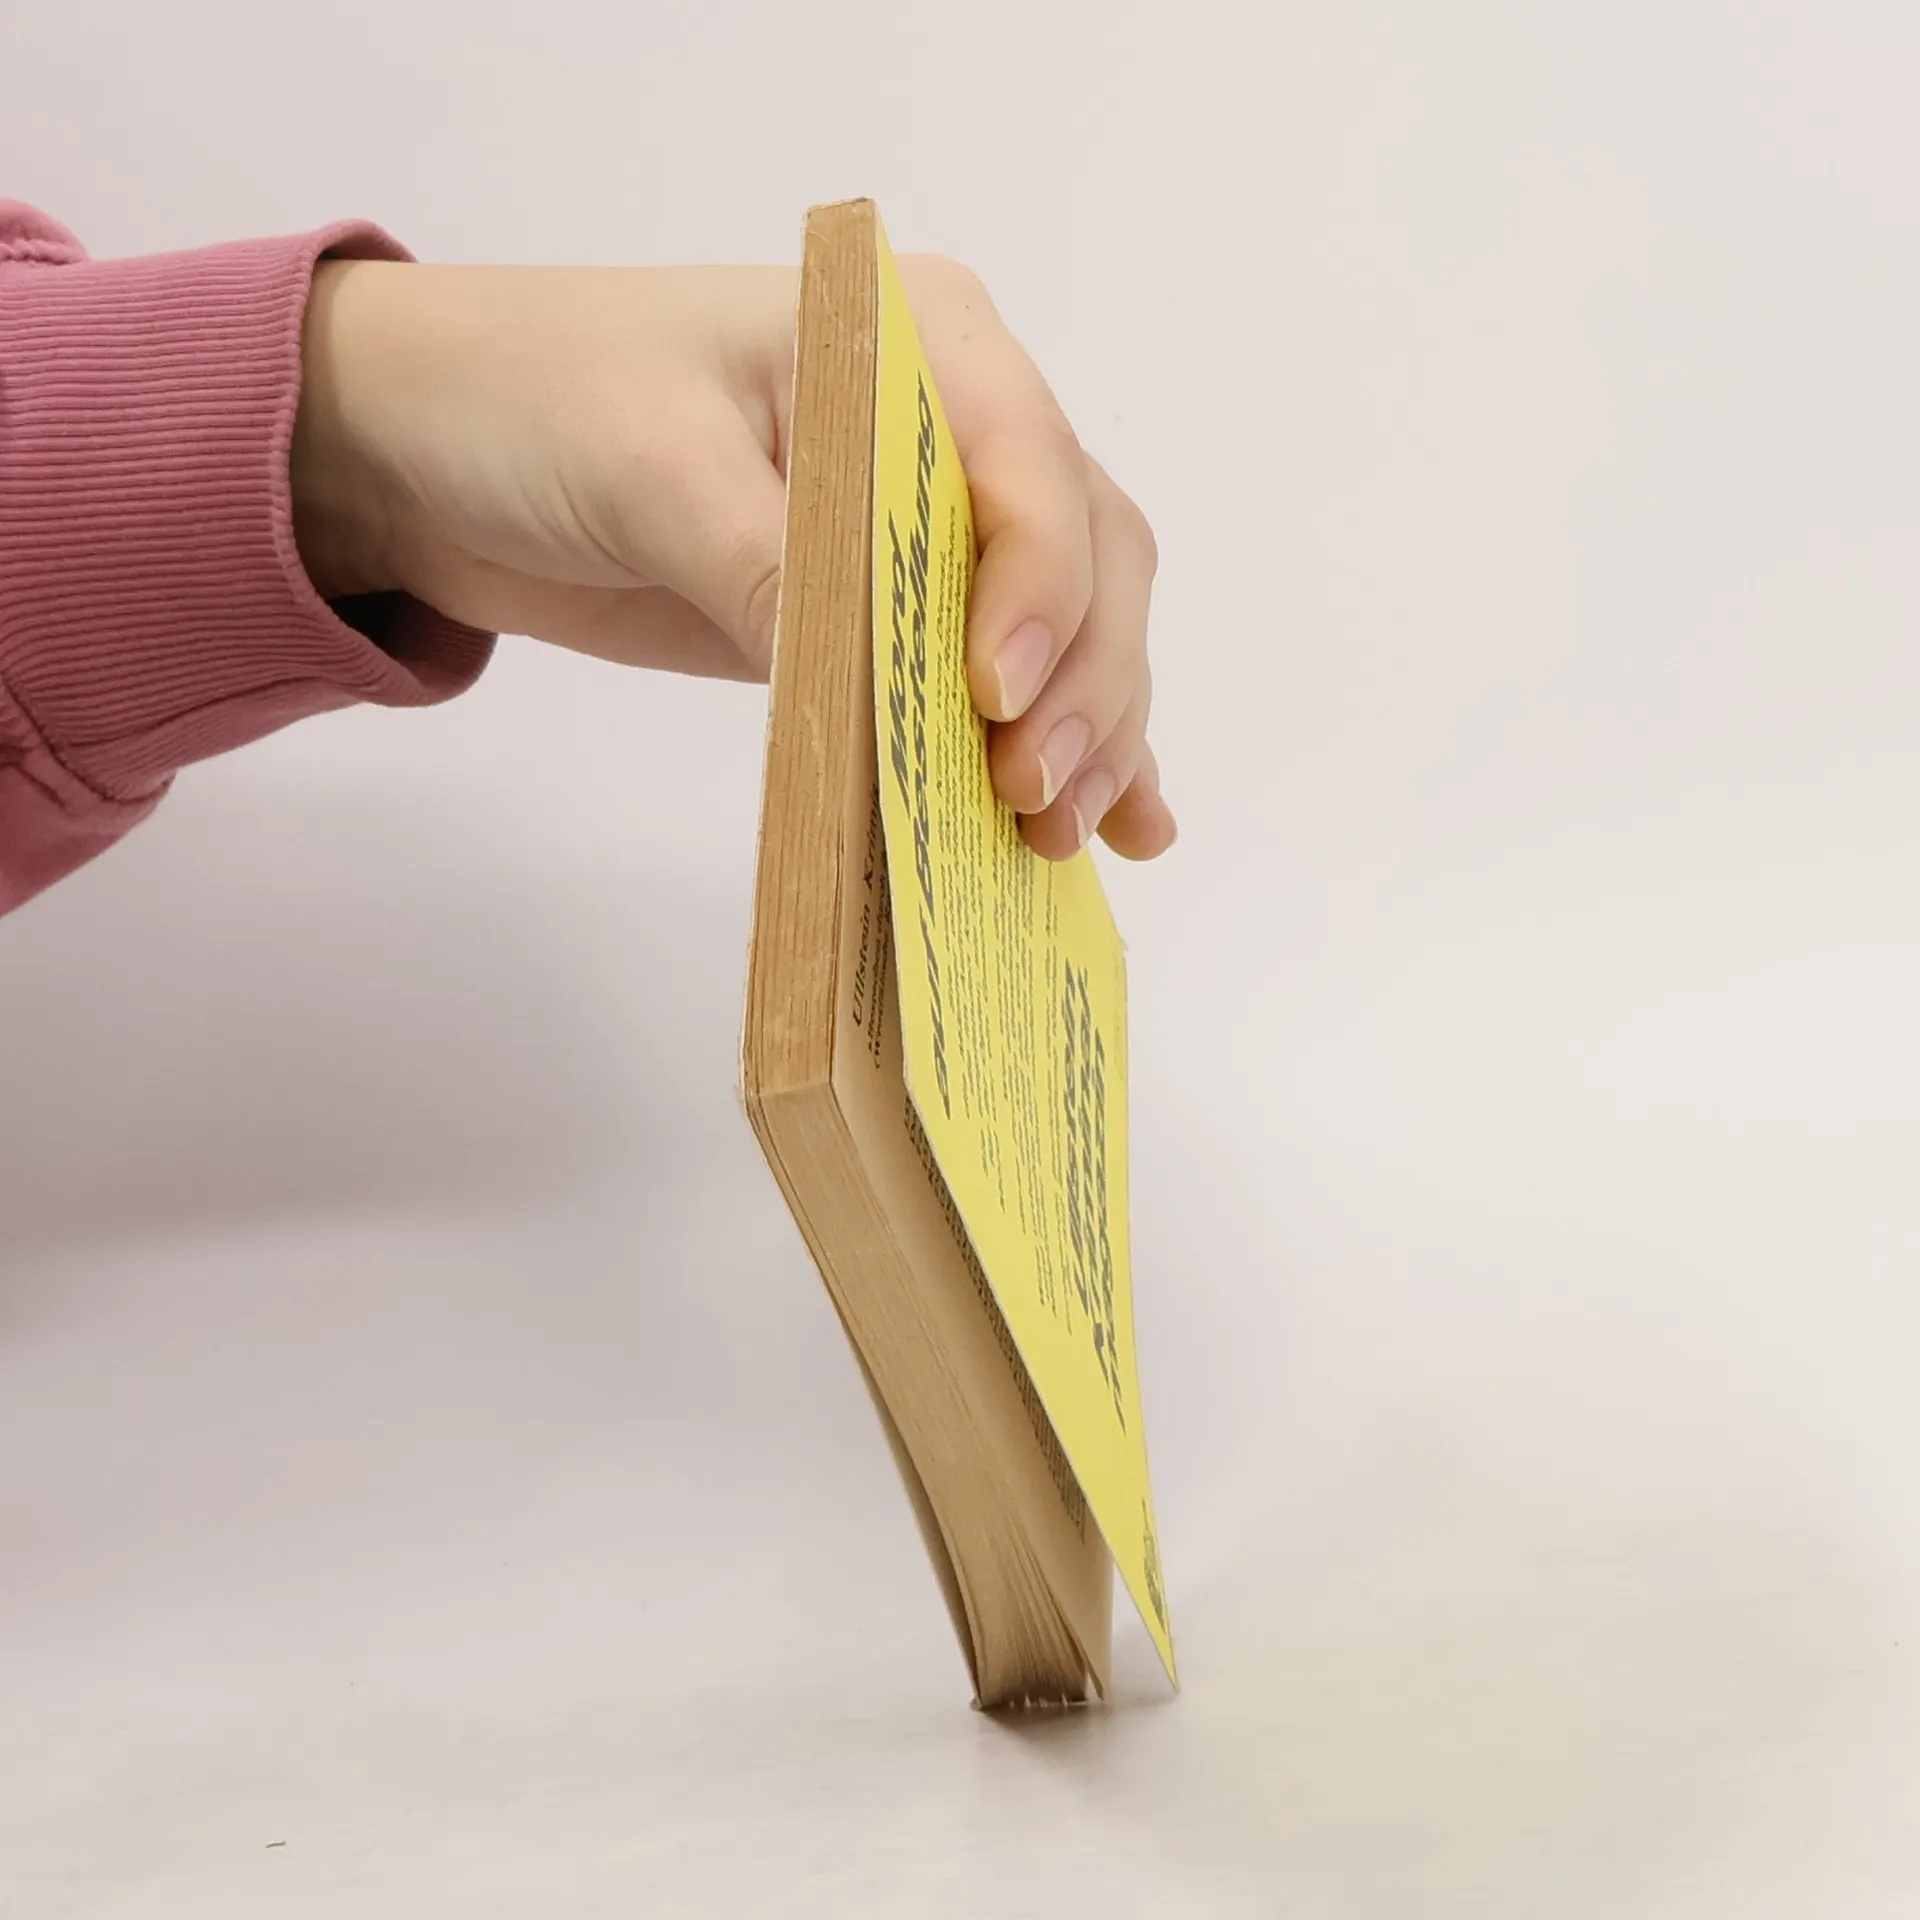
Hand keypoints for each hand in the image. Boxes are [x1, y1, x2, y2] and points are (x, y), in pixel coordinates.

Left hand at [293, 255, 1174, 859]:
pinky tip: (1121, 825)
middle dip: (1080, 684)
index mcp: (912, 341)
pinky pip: (1009, 681)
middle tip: (1028, 798)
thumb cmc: (535, 399)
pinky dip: (1069, 747)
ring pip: (1075, 630)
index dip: (1038, 592)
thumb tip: (875, 700)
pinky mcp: (892, 616)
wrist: (436, 443)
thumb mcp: (649, 466)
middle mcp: (954, 427)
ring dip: (1089, 733)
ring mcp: (928, 528)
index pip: (1030, 469)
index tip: (990, 700)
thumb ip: (768, 568)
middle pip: (1085, 561)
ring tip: (1061, 835)